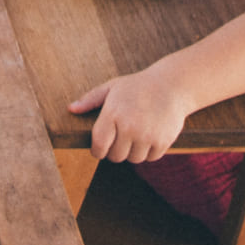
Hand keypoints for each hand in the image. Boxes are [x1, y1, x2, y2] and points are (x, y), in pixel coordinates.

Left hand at [71, 69, 195, 163]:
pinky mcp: (163, 141)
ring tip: (135, 139)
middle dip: (115, 152)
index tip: (99, 150)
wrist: (173, 85)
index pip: (99, 145)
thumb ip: (90, 99)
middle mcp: (129, 126)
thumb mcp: (112, 87)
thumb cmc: (138, 86)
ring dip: (132, 153)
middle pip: (116, 156)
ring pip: (133, 159)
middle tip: (120, 142)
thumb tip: (71, 109)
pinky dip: (149, 152)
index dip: (97, 151)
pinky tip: (148, 139)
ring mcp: (147, 135)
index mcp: (113, 114)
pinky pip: (151, 158)